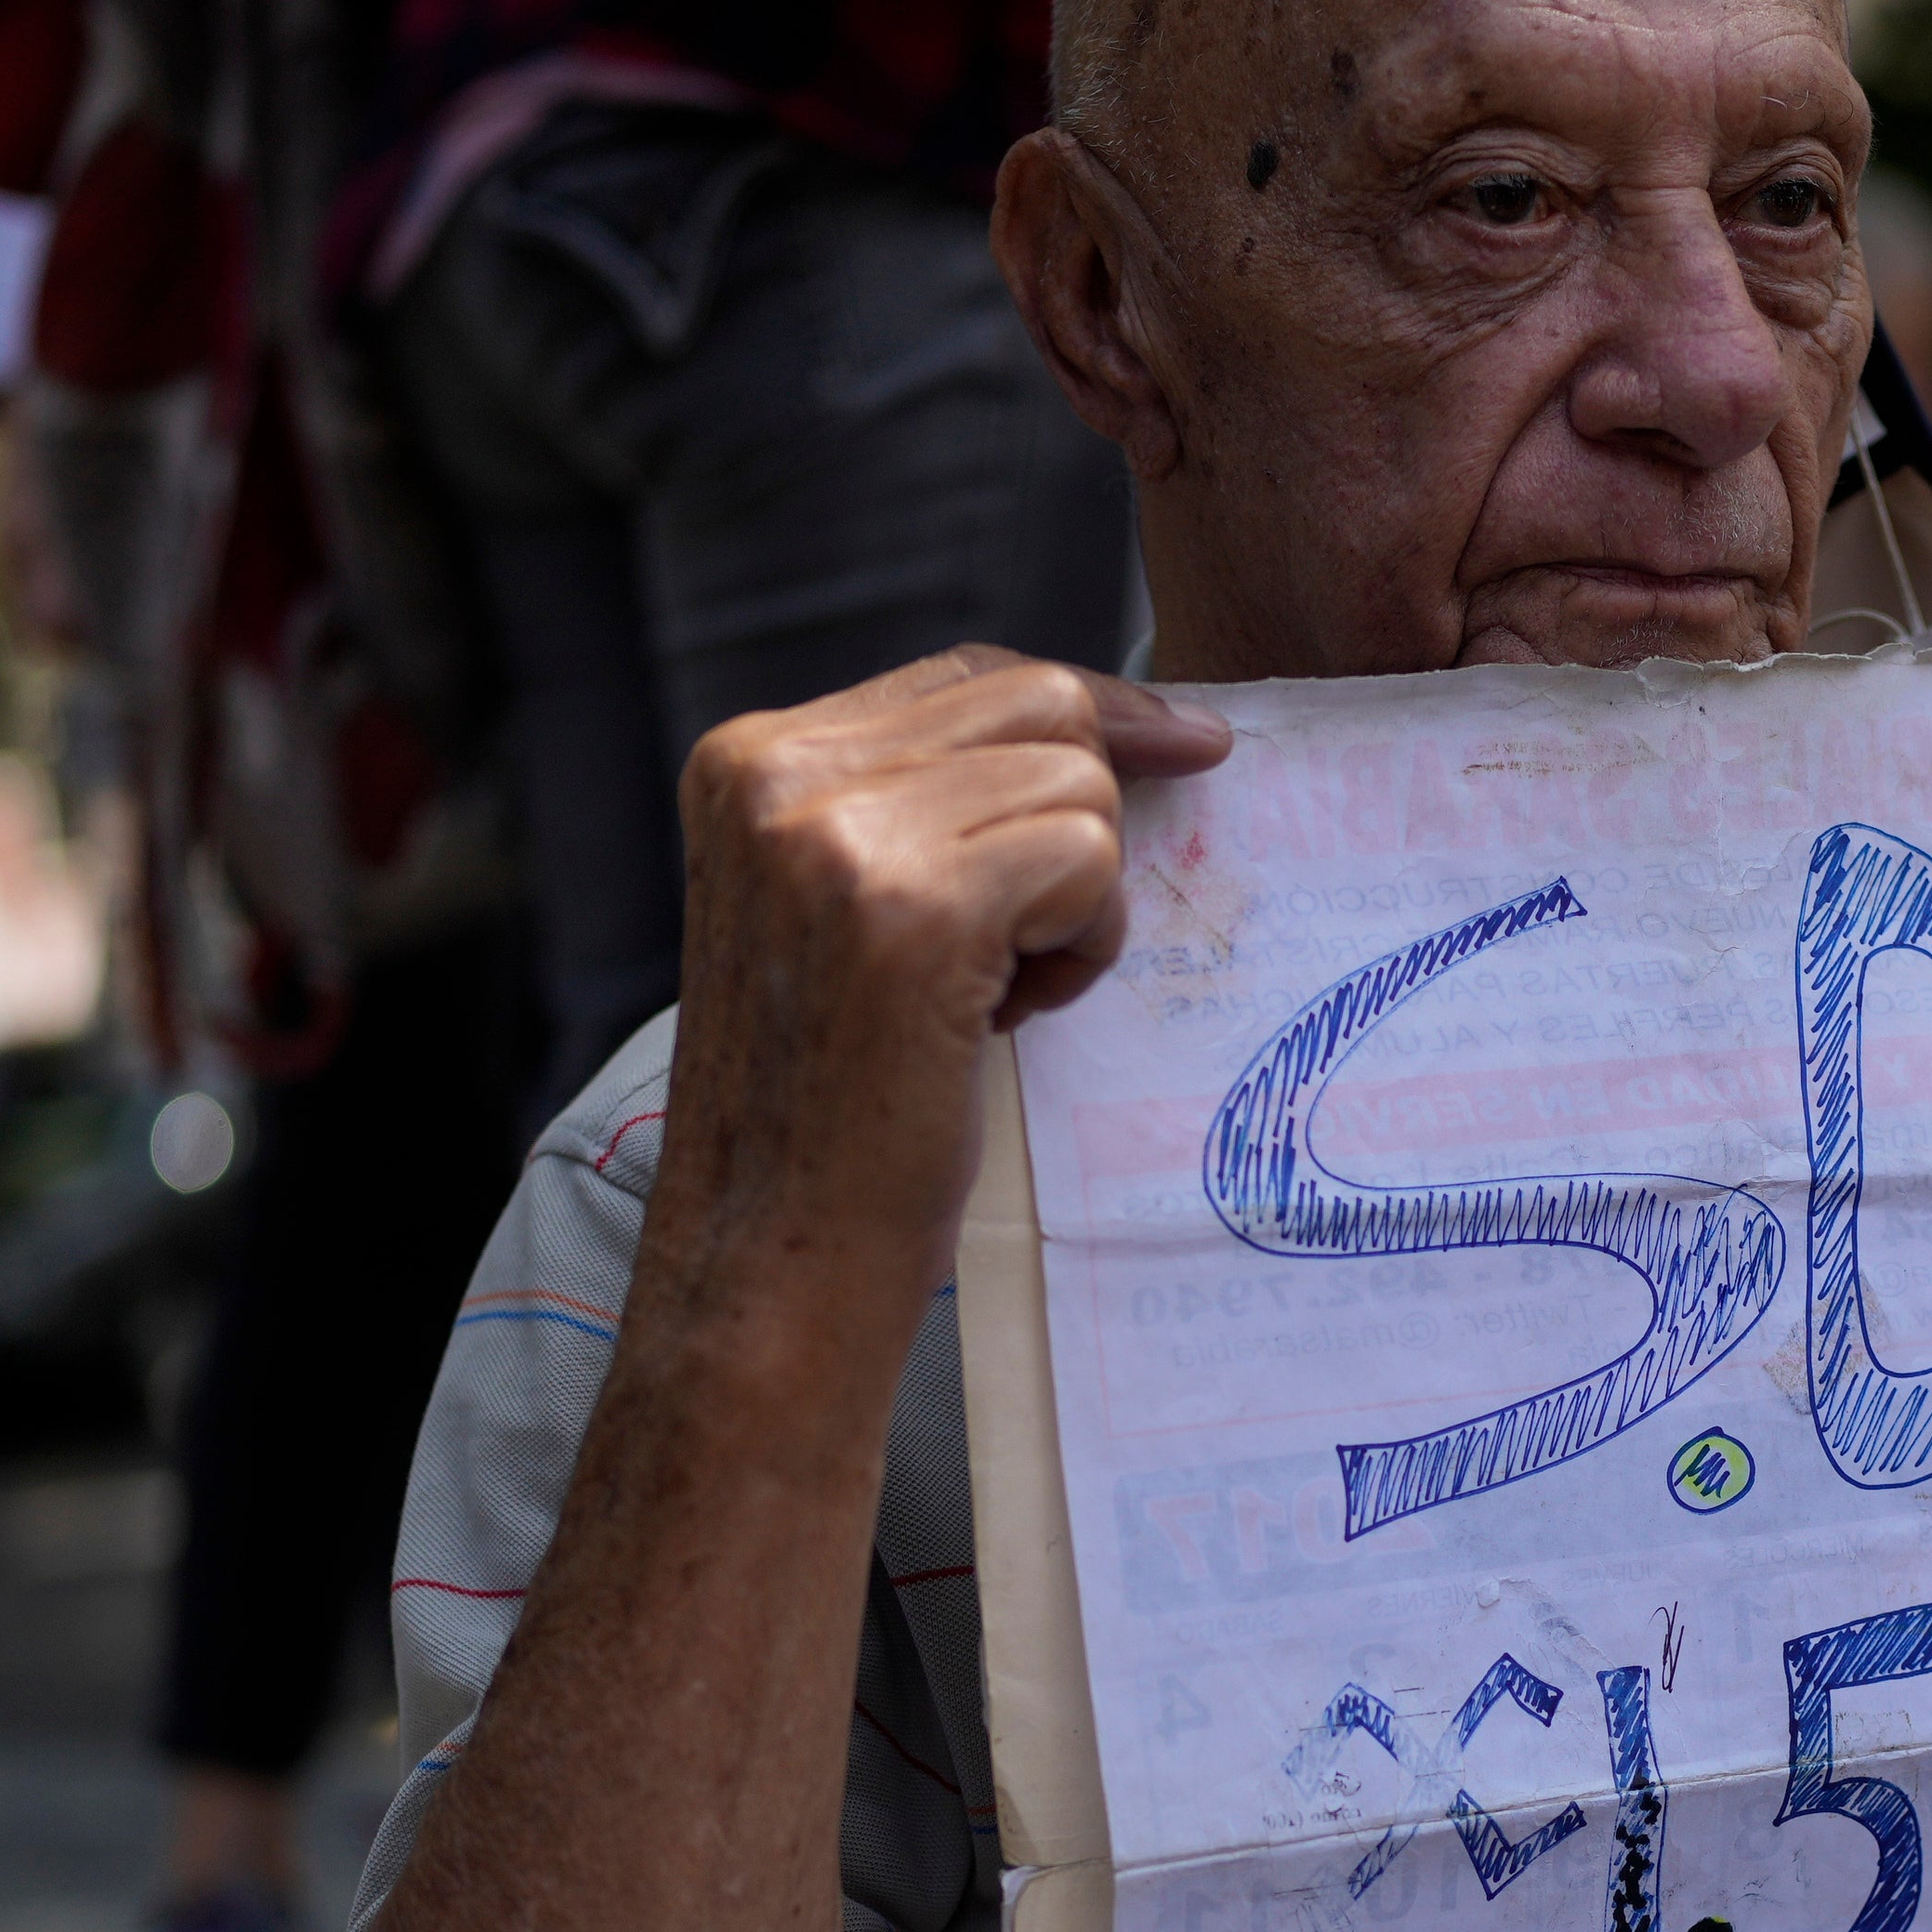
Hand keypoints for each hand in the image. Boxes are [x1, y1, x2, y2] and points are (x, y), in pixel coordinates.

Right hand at [655, 649, 1231, 1319]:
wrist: (775, 1254)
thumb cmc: (832, 1100)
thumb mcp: (842, 911)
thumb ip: (917, 806)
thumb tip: (1110, 726)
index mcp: (747, 760)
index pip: (966, 677)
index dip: (1088, 710)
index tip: (1184, 739)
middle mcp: (777, 774)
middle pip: (1037, 707)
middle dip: (1084, 819)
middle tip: (1034, 946)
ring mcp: (838, 835)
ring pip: (1076, 786)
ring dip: (1077, 902)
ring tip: (992, 999)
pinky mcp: (915, 909)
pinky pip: (1090, 859)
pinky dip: (1085, 947)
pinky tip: (1009, 1020)